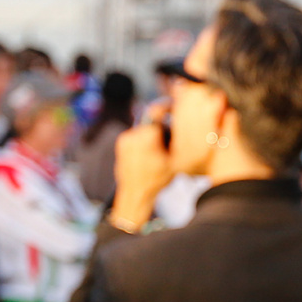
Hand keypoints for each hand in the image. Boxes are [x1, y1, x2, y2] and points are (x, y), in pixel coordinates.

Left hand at [109, 103, 175, 232]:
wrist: (135, 195)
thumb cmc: (156, 181)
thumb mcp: (174, 160)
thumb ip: (176, 140)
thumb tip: (181, 125)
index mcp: (146, 136)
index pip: (156, 111)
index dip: (166, 107)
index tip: (172, 107)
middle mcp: (133, 134)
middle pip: (151, 122)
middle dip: (161, 129)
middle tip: (167, 142)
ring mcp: (124, 139)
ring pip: (144, 130)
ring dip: (152, 136)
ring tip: (157, 153)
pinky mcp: (121, 145)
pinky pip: (136, 137)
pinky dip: (144, 142)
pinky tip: (149, 156)